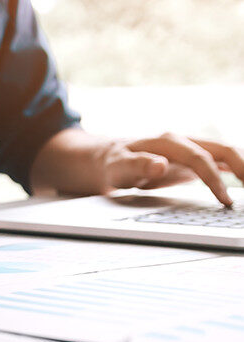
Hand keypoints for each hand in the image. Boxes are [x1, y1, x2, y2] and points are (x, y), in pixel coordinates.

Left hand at [103, 133, 242, 205]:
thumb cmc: (114, 164)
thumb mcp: (118, 166)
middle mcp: (183, 141)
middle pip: (222, 149)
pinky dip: (236, 170)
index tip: (225, 200)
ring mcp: (190, 149)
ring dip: (243, 167)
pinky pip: (220, 162)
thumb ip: (137, 165)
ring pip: (226, 154)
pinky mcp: (193, 160)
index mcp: (167, 141)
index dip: (214, 179)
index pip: (199, 158)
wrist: (110, 158)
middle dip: (243, 167)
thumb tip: (160, 164)